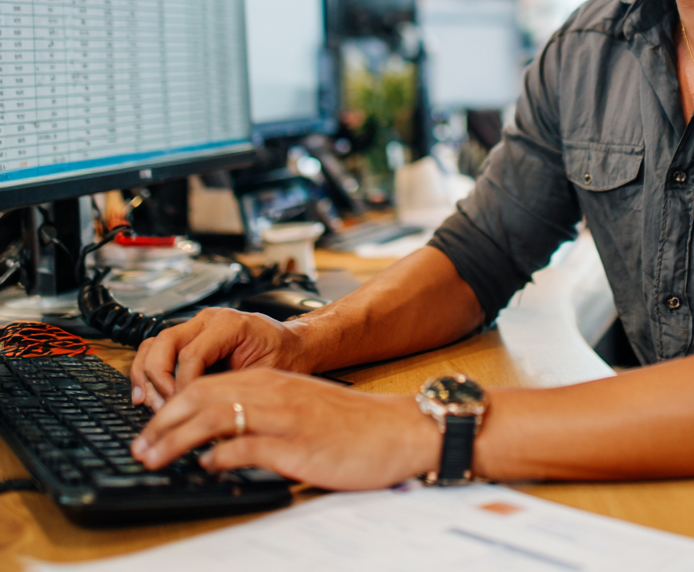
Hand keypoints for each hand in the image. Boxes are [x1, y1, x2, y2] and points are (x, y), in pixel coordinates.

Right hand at [130, 308, 314, 410]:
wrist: (294, 345)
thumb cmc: (284, 357)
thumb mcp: (264, 376)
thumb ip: (231, 390)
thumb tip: (202, 416)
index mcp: (230, 324)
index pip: (192, 355)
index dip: (183, 387)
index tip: (184, 411)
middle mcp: (209, 319)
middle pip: (164, 344)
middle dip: (158, 380)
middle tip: (162, 409)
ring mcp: (197, 325)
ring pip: (154, 344)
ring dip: (146, 376)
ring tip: (148, 404)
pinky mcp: (190, 336)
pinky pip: (158, 349)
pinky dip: (148, 371)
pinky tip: (145, 395)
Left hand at [130, 368, 440, 490]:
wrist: (397, 430)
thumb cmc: (352, 426)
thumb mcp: (302, 411)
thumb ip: (264, 418)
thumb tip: (217, 442)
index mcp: (275, 383)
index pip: (207, 385)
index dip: (171, 407)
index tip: (149, 430)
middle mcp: (275, 393)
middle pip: (202, 396)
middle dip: (162, 422)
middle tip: (139, 446)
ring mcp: (285, 416)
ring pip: (216, 416)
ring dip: (177, 438)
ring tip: (153, 457)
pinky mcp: (296, 444)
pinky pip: (248, 446)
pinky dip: (220, 456)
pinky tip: (205, 466)